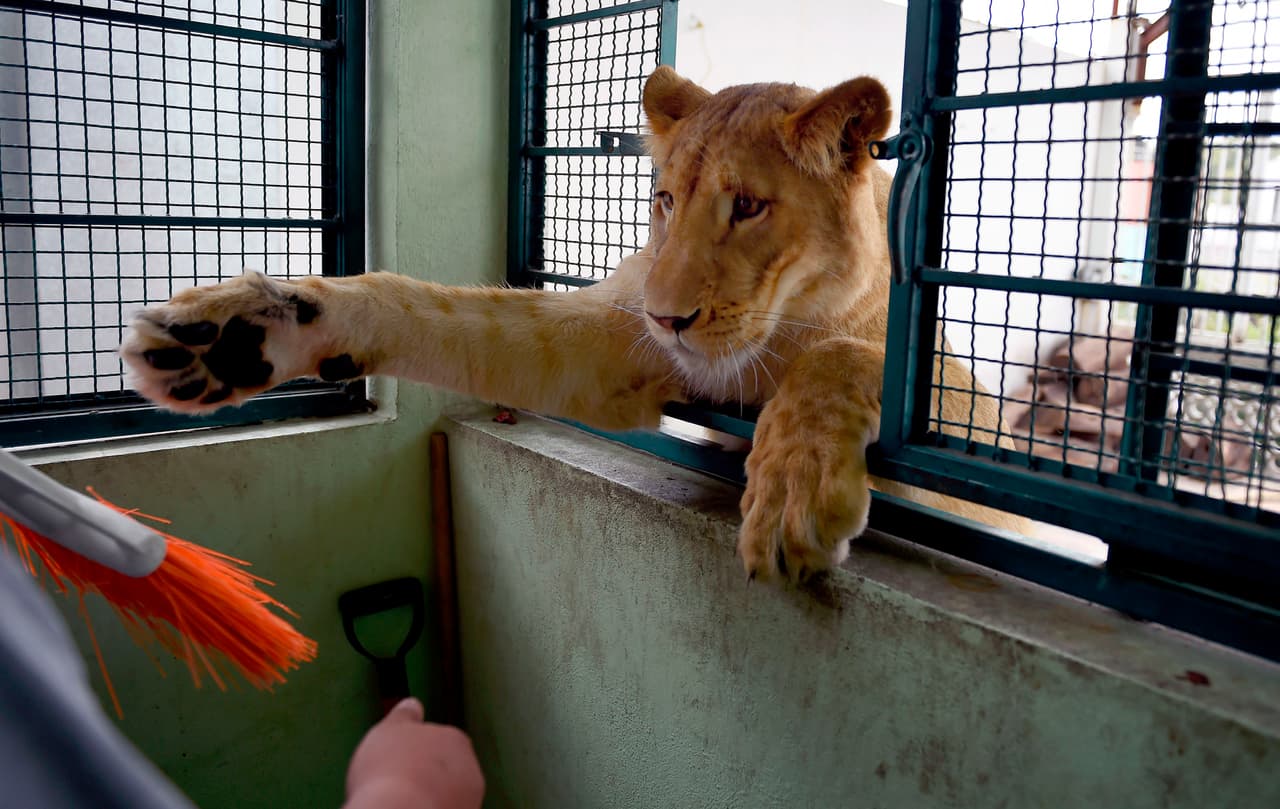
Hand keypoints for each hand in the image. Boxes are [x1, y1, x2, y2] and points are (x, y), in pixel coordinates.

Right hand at [344, 697, 483, 808]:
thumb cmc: (392, 770)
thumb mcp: (389, 730)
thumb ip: (404, 716)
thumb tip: (412, 704)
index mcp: (455, 740)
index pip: (440, 740)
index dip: (417, 750)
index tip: (397, 759)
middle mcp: (471, 768)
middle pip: (447, 768)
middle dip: (428, 773)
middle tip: (398, 783)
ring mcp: (470, 799)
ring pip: (449, 793)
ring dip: (432, 795)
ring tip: (404, 800)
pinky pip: (445, 808)